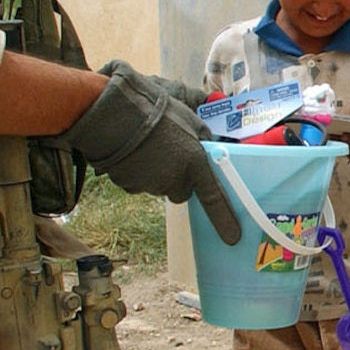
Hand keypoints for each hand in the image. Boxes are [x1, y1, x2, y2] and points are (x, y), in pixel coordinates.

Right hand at [64, 63, 240, 243]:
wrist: (116, 114)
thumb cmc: (157, 112)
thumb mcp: (191, 120)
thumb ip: (203, 139)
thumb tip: (208, 145)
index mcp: (195, 163)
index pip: (213, 198)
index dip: (224, 219)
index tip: (232, 237)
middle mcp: (175, 179)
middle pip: (182, 191)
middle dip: (178, 179)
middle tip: (170, 156)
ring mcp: (151, 185)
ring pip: (159, 186)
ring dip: (156, 173)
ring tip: (148, 148)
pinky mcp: (129, 186)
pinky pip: (138, 184)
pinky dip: (137, 173)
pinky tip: (132, 154)